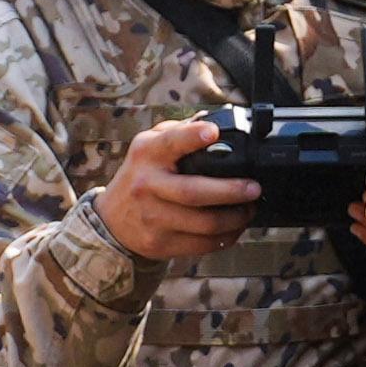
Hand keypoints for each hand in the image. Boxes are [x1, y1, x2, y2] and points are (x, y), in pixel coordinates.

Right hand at [97, 117, 258, 262]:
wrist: (111, 221)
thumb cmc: (141, 176)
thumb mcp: (149, 146)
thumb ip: (179, 132)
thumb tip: (216, 122)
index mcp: (147, 154)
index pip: (170, 142)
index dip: (192, 137)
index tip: (213, 132)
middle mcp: (147, 185)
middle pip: (193, 192)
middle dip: (230, 191)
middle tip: (254, 189)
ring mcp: (153, 218)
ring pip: (203, 224)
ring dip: (235, 219)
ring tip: (249, 209)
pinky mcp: (160, 243)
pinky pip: (201, 244)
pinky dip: (225, 237)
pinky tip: (234, 227)